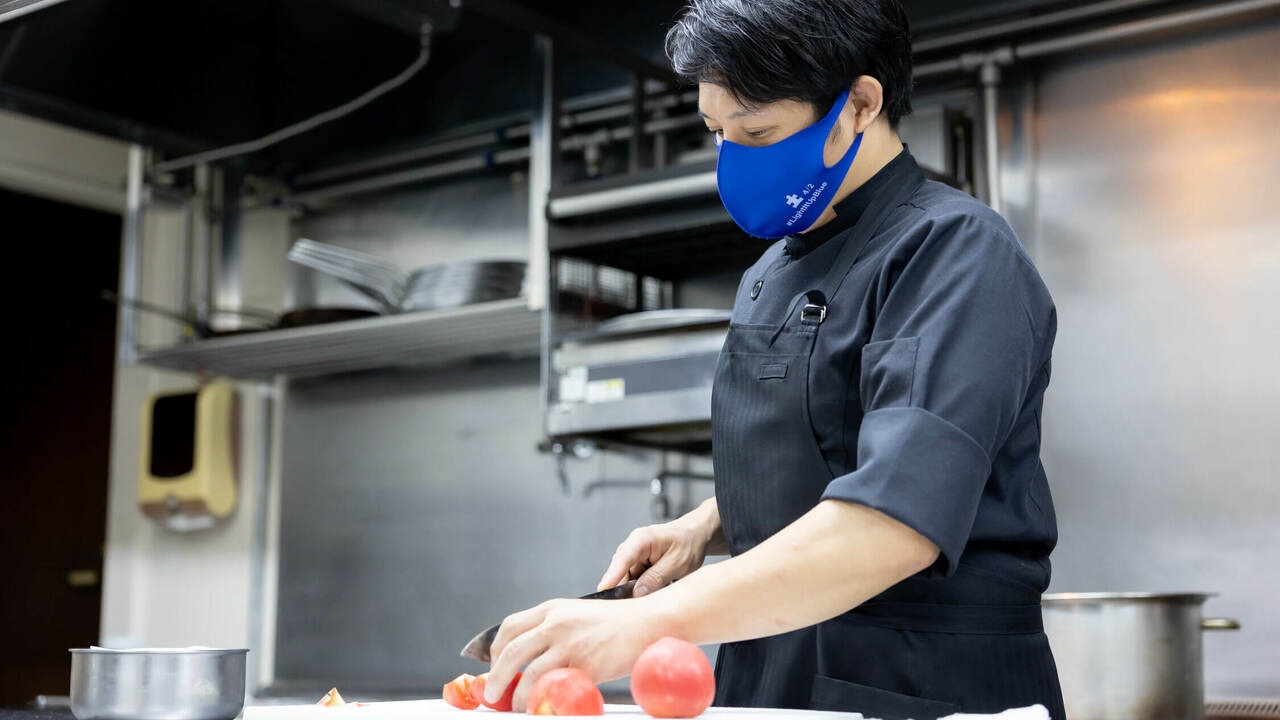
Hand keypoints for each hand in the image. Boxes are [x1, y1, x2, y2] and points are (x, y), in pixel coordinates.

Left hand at [485, 596, 670, 711]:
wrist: (650, 622)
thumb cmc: (618, 622)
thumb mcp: (579, 614)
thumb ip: (554, 630)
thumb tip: (530, 655)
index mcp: (553, 608)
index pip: (510, 627)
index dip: (495, 650)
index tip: (493, 665)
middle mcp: (557, 623)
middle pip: (511, 651)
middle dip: (496, 677)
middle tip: (492, 693)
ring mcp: (571, 643)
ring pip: (529, 673)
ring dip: (517, 695)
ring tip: (516, 707)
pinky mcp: (586, 664)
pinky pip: (556, 687)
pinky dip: (543, 701)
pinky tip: (542, 708)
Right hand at [597, 498, 723, 596]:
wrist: (696, 535)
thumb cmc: (689, 544)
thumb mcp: (677, 563)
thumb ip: (656, 578)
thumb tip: (638, 593)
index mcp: (642, 539)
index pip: (622, 559)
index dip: (611, 576)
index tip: (602, 591)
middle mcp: (633, 544)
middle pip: (620, 571)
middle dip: (624, 588)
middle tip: (633, 606)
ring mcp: (634, 553)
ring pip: (626, 576)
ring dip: (635, 588)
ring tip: (652, 593)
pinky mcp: (637, 561)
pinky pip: (633, 577)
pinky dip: (640, 586)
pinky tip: (652, 589)